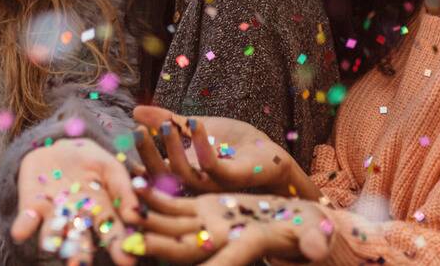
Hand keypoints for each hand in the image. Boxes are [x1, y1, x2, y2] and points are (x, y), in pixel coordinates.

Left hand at [11, 138, 139, 265]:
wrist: (60, 147)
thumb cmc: (92, 162)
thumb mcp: (111, 169)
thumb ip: (123, 189)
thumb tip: (135, 214)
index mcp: (101, 213)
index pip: (111, 232)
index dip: (118, 245)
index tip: (127, 260)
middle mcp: (76, 220)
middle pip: (80, 239)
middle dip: (80, 254)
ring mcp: (53, 214)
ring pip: (53, 232)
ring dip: (51, 240)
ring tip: (50, 248)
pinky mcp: (31, 206)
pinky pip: (26, 219)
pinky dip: (24, 225)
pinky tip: (21, 232)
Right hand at [132, 106, 308, 196]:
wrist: (268, 153)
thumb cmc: (231, 145)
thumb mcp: (194, 128)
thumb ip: (168, 121)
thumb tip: (135, 110)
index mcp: (183, 175)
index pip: (153, 174)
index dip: (136, 162)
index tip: (123, 145)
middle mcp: (194, 184)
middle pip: (163, 177)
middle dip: (148, 154)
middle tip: (137, 131)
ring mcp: (213, 184)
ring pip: (185, 174)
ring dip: (173, 148)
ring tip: (167, 124)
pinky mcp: (233, 178)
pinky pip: (213, 167)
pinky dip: (202, 146)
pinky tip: (196, 123)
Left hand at [133, 189, 334, 265]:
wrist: (301, 222)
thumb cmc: (312, 231)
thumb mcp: (314, 235)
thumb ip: (313, 241)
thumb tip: (315, 249)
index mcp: (247, 244)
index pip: (223, 261)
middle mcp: (222, 240)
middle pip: (185, 247)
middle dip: (158, 246)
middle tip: (132, 244)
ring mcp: (211, 224)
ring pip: (173, 225)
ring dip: (148, 219)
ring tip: (124, 209)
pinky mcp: (205, 208)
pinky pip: (175, 205)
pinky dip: (155, 195)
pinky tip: (135, 182)